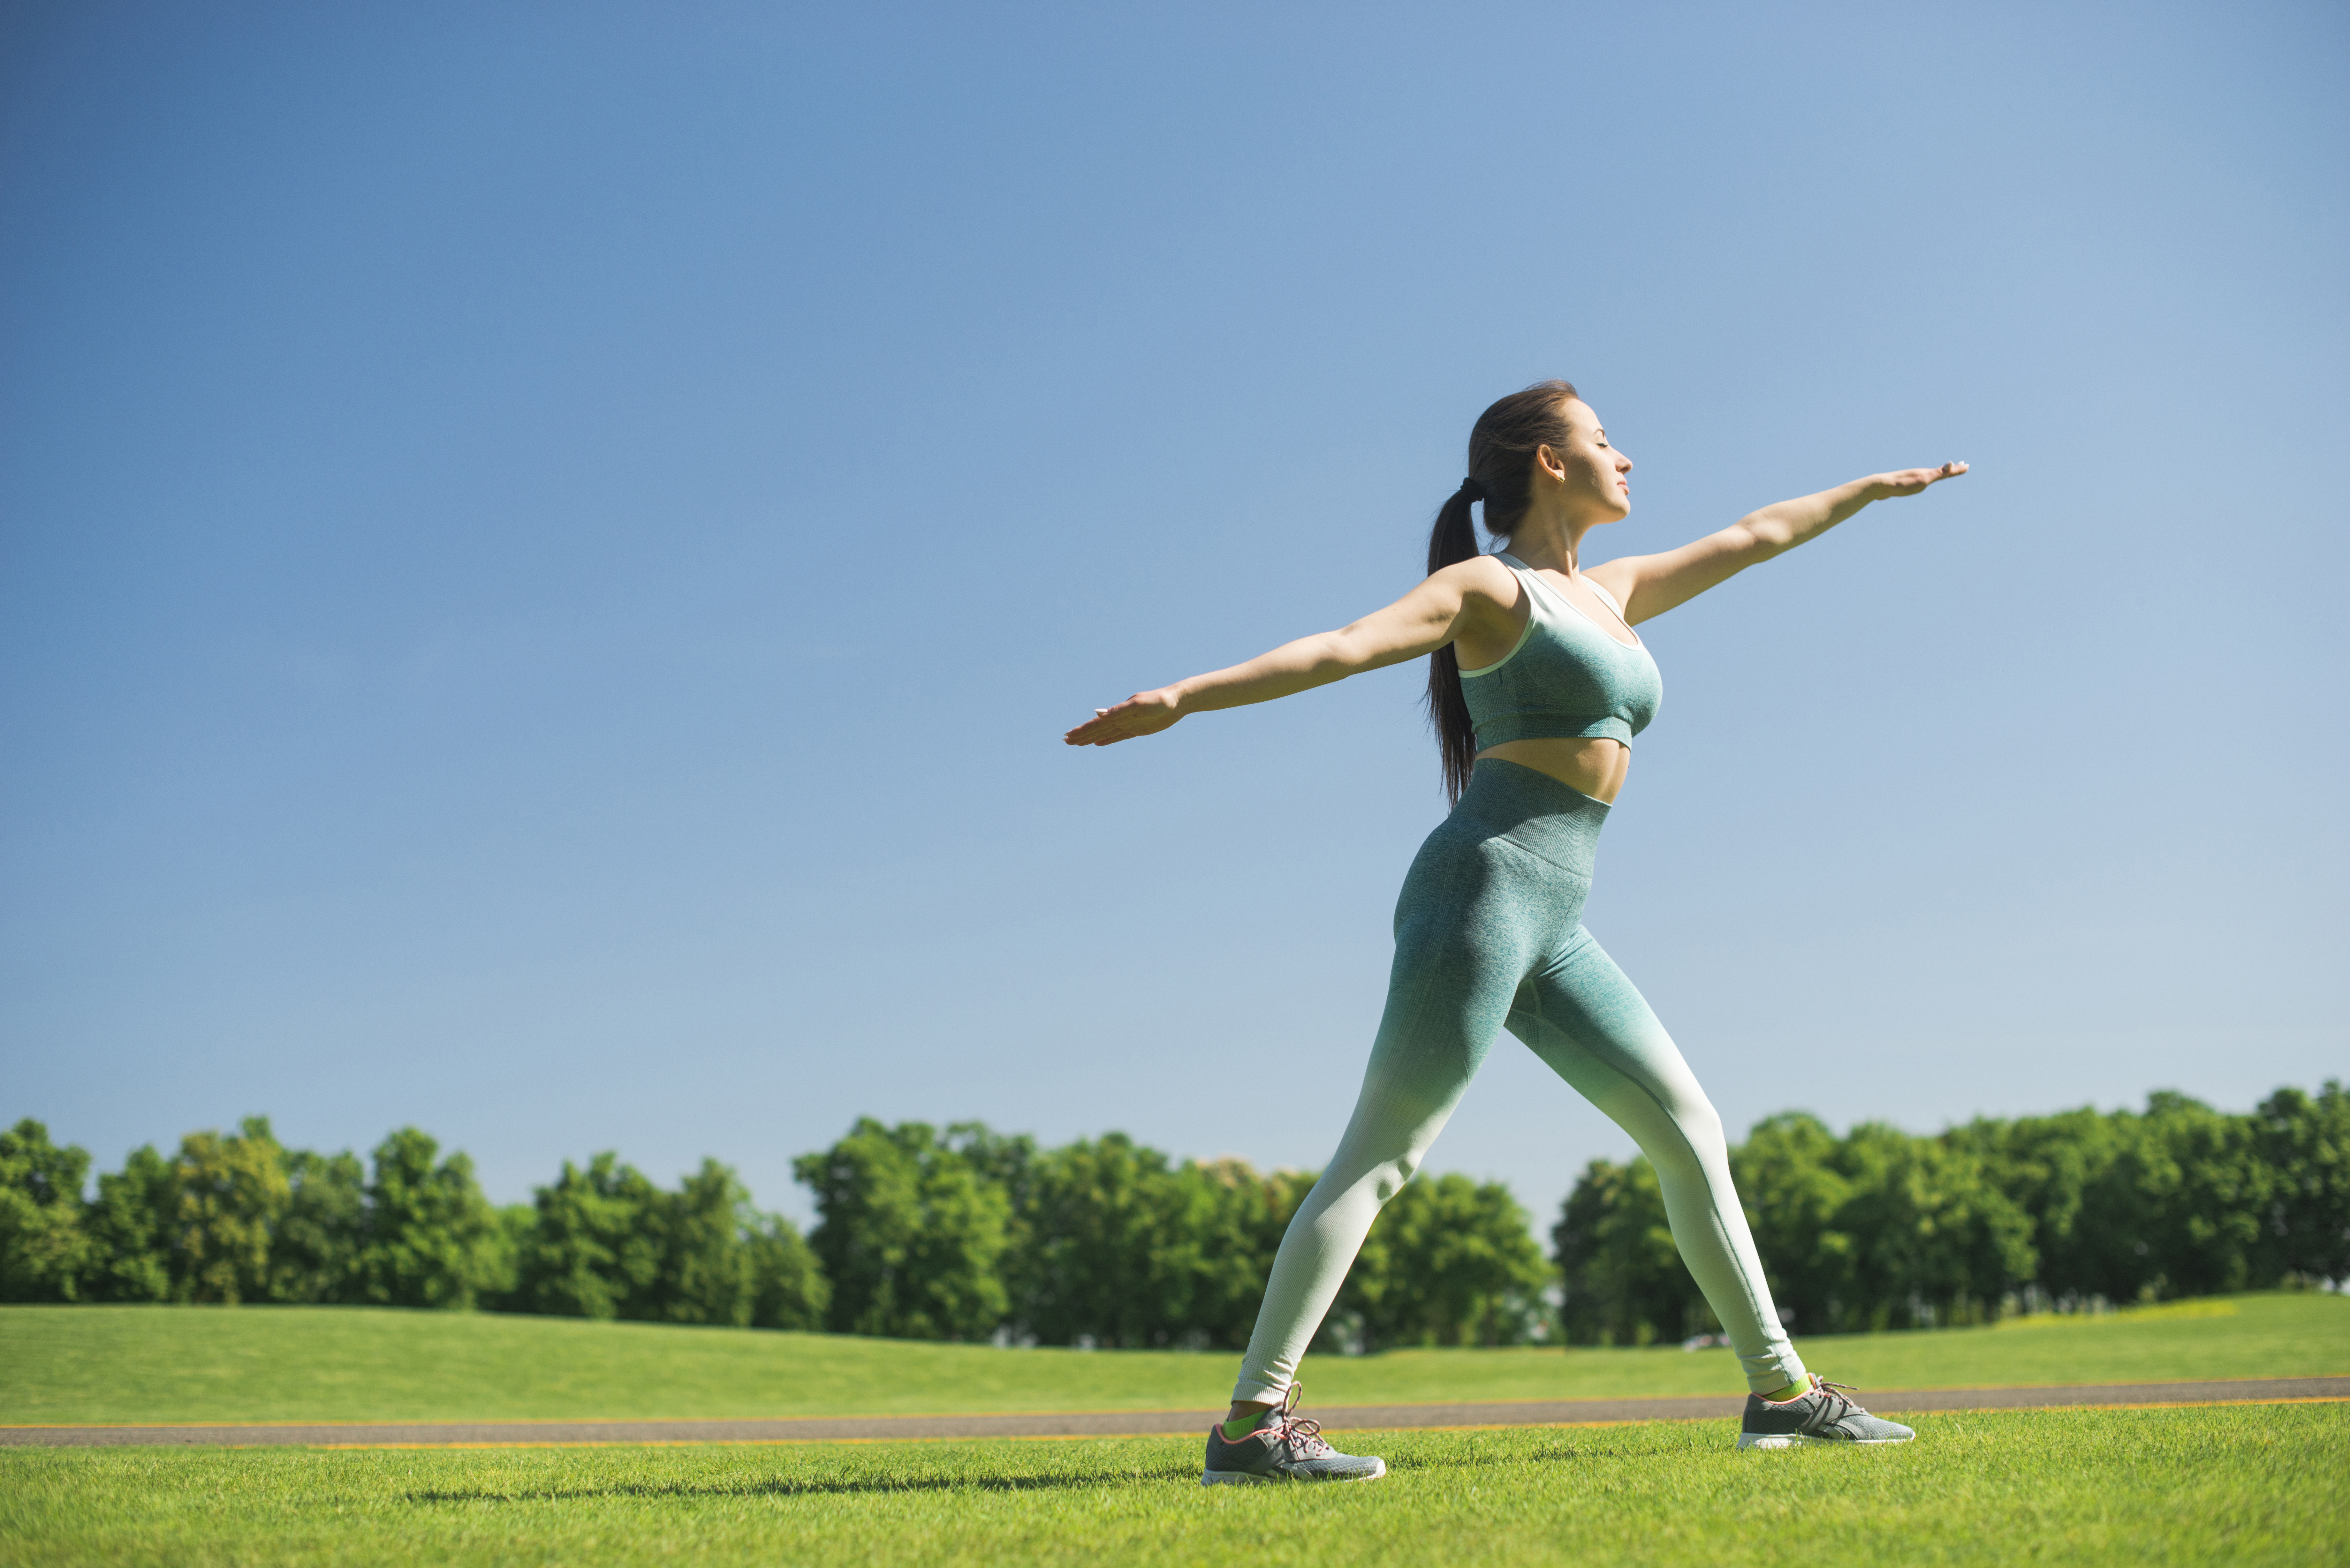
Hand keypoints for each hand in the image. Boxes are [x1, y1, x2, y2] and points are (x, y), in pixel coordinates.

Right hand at [1063, 688, 1183, 746]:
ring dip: (1090, 738)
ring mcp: (1128, 724)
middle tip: (1065, 741)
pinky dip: (1107, 740)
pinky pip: (1118, 737)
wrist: (1177, 702)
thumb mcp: (1138, 705)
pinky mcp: (1137, 730)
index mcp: (1118, 712)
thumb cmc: (1159, 700)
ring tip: (1077, 743)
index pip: (1096, 724)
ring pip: (1104, 734)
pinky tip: (1098, 743)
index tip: (1067, 736)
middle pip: (1096, 729)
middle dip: (1081, 735)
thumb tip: (1097, 713)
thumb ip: (1118, 710)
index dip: (1082, 730)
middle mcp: (1120, 718)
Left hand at [1869, 460, 1968, 498]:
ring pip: (1929, 475)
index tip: (1967, 466)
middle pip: (1939, 471)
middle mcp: (1921, 473)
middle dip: (1951, 469)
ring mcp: (1913, 477)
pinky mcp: (1905, 483)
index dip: (1957, 469)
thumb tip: (1950, 464)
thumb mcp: (1922, 479)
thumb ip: (1937, 473)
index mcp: (1926, 473)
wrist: (1881, 486)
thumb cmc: (1902, 484)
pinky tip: (1923, 482)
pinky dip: (1927, 479)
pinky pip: (1920, 481)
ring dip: (1939, 473)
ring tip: (1944, 473)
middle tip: (1962, 465)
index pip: (1946, 471)